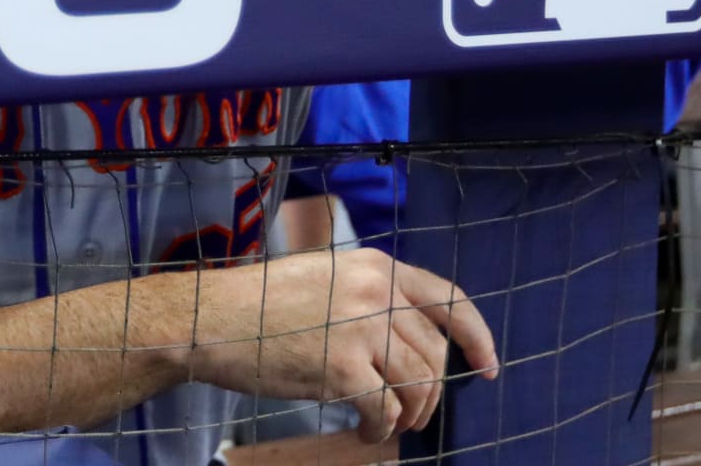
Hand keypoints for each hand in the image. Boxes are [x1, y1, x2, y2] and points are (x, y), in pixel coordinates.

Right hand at [189, 248, 497, 443]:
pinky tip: (364, 433)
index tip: (488, 367)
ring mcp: (360, 329)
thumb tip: (409, 344)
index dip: (478, 338)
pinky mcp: (342, 368)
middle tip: (413, 414)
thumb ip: (369, 298)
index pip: (450, 300)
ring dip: (410, 416)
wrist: (212, 319)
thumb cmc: (259, 304)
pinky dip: (380, 431)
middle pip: (435, 354)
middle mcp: (375, 292)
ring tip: (388, 425)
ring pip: (419, 386)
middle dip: (432, 393)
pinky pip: (385, 411)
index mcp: (375, 266)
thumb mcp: (325, 278)